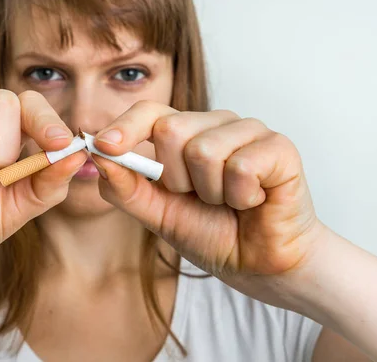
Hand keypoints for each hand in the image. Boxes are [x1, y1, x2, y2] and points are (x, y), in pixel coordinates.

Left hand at [92, 101, 324, 301]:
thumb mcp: (157, 214)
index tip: (103, 145)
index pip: (149, 112)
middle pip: (171, 129)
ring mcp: (248, 131)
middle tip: (200, 197)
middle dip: (176, 179)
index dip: (124, 126)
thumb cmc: (211, 233)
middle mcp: (214, 124)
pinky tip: (253, 201)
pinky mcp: (279, 147)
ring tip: (227, 201)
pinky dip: (241, 197)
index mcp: (184, 133)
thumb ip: (126, 188)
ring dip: (210, 192)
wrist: (258, 265)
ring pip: (204, 150)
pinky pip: (241, 167)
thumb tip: (97, 156)